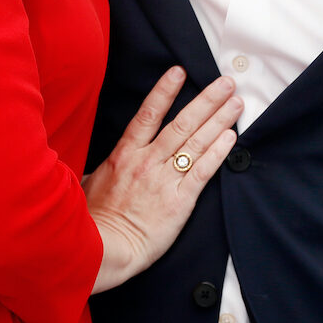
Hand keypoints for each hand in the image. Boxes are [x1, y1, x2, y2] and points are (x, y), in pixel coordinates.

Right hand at [83, 68, 240, 291]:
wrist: (102, 250)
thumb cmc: (89, 221)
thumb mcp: (87, 186)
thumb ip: (99, 173)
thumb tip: (94, 173)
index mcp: (125, 154)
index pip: (149, 114)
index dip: (165, 91)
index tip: (180, 71)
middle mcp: (148, 161)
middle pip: (183, 122)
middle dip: (207, 100)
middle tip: (226, 82)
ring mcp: (165, 179)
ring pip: (197, 141)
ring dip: (219, 119)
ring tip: (236, 103)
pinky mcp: (179, 200)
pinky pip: (203, 170)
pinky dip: (218, 152)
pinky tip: (231, 137)